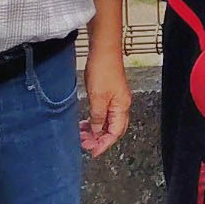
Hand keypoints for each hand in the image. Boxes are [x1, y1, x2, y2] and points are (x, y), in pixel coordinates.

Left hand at [80, 39, 131, 156]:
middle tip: (84, 143)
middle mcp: (122, 105)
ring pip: (108, 121)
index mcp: (121, 107)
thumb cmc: (103, 71)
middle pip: (113, 129)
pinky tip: (87, 121)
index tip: (92, 152)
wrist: (104, 51)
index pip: (115, 133)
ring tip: (82, 133)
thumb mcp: (97, 98)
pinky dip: (95, 120)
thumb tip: (98, 132)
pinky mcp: (110, 94)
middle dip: (99, 139)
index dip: (104, 144)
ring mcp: (116, 99)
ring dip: (96, 130)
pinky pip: (104, 113)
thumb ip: (98, 117)